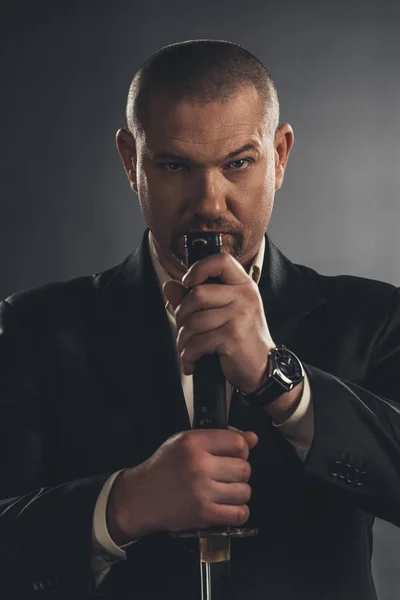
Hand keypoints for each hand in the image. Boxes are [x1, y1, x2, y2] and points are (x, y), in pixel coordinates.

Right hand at [107, 428, 257, 544]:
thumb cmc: (164, 466)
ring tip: (224, 490)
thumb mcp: (186, 441)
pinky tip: (227, 505)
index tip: (233, 454)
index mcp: (193, 443)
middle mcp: (198, 465)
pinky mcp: (203, 515)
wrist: (141, 497)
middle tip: (226, 474)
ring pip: (245, 491)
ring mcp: (201, 492)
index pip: (238, 442)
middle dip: (239, 471)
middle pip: (244, 468)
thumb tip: (253, 438)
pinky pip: (239, 514)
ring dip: (238, 492)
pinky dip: (238, 512)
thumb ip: (220, 437)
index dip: (241, 448)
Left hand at [163, 253, 275, 392]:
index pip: (221, 260)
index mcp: (243, 285)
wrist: (263, 369)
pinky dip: (188, 355)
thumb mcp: (222, 314)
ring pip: (194, 321)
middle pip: (198, 294)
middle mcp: (245, 297)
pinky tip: (192, 362)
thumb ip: (195, 299)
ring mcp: (240, 316)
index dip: (199, 268)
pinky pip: (198, 342)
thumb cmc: (240, 339)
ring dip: (183, 340)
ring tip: (187, 350)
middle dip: (181, 314)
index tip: (188, 283)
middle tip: (184, 330)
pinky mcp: (233, 337)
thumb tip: (169, 285)